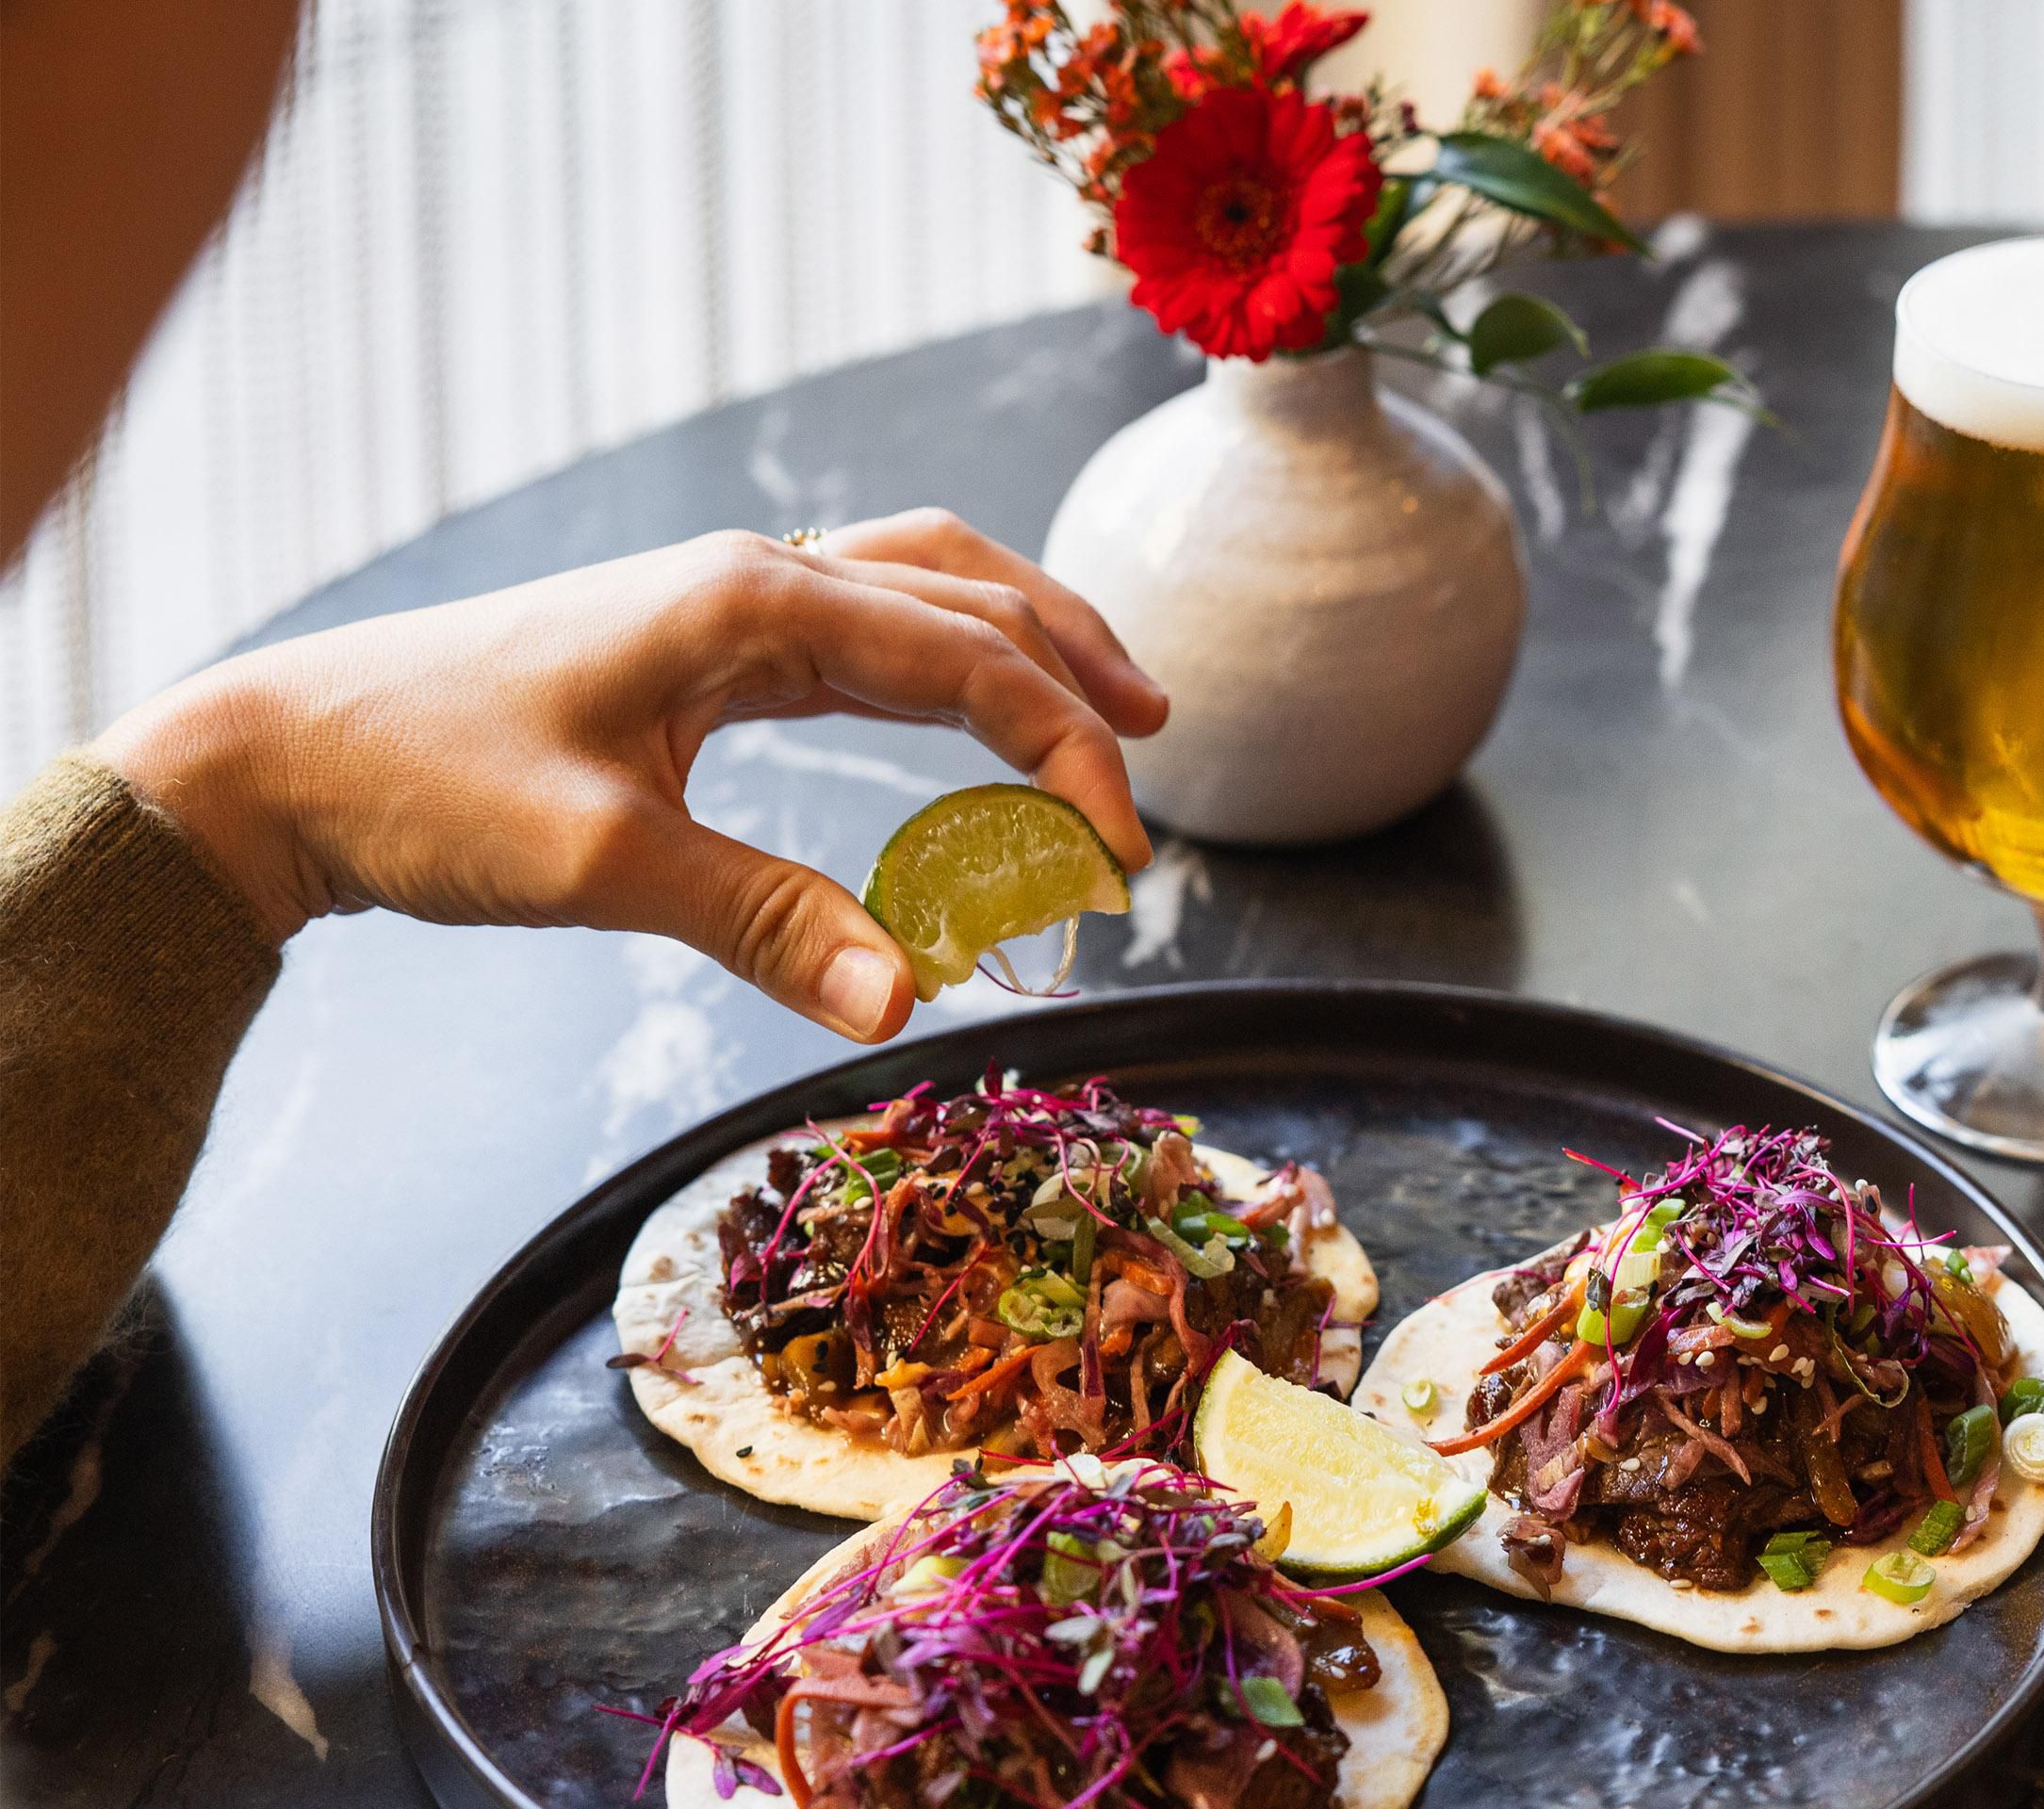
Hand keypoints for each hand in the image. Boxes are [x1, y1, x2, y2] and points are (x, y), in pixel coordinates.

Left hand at [88, 508, 1168, 1041]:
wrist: (280, 756)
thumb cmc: (423, 790)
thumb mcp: (601, 864)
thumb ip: (769, 923)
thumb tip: (913, 1006)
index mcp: (750, 600)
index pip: (971, 660)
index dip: (1068, 756)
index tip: (1118, 862)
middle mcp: (754, 574)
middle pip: (972, 591)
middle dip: (1077, 674)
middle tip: (1152, 767)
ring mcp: (722, 596)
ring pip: (924, 581)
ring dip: (1025, 633)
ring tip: (1110, 701)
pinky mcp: (694, 637)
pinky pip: (863, 617)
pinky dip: (946, 648)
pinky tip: (961, 698)